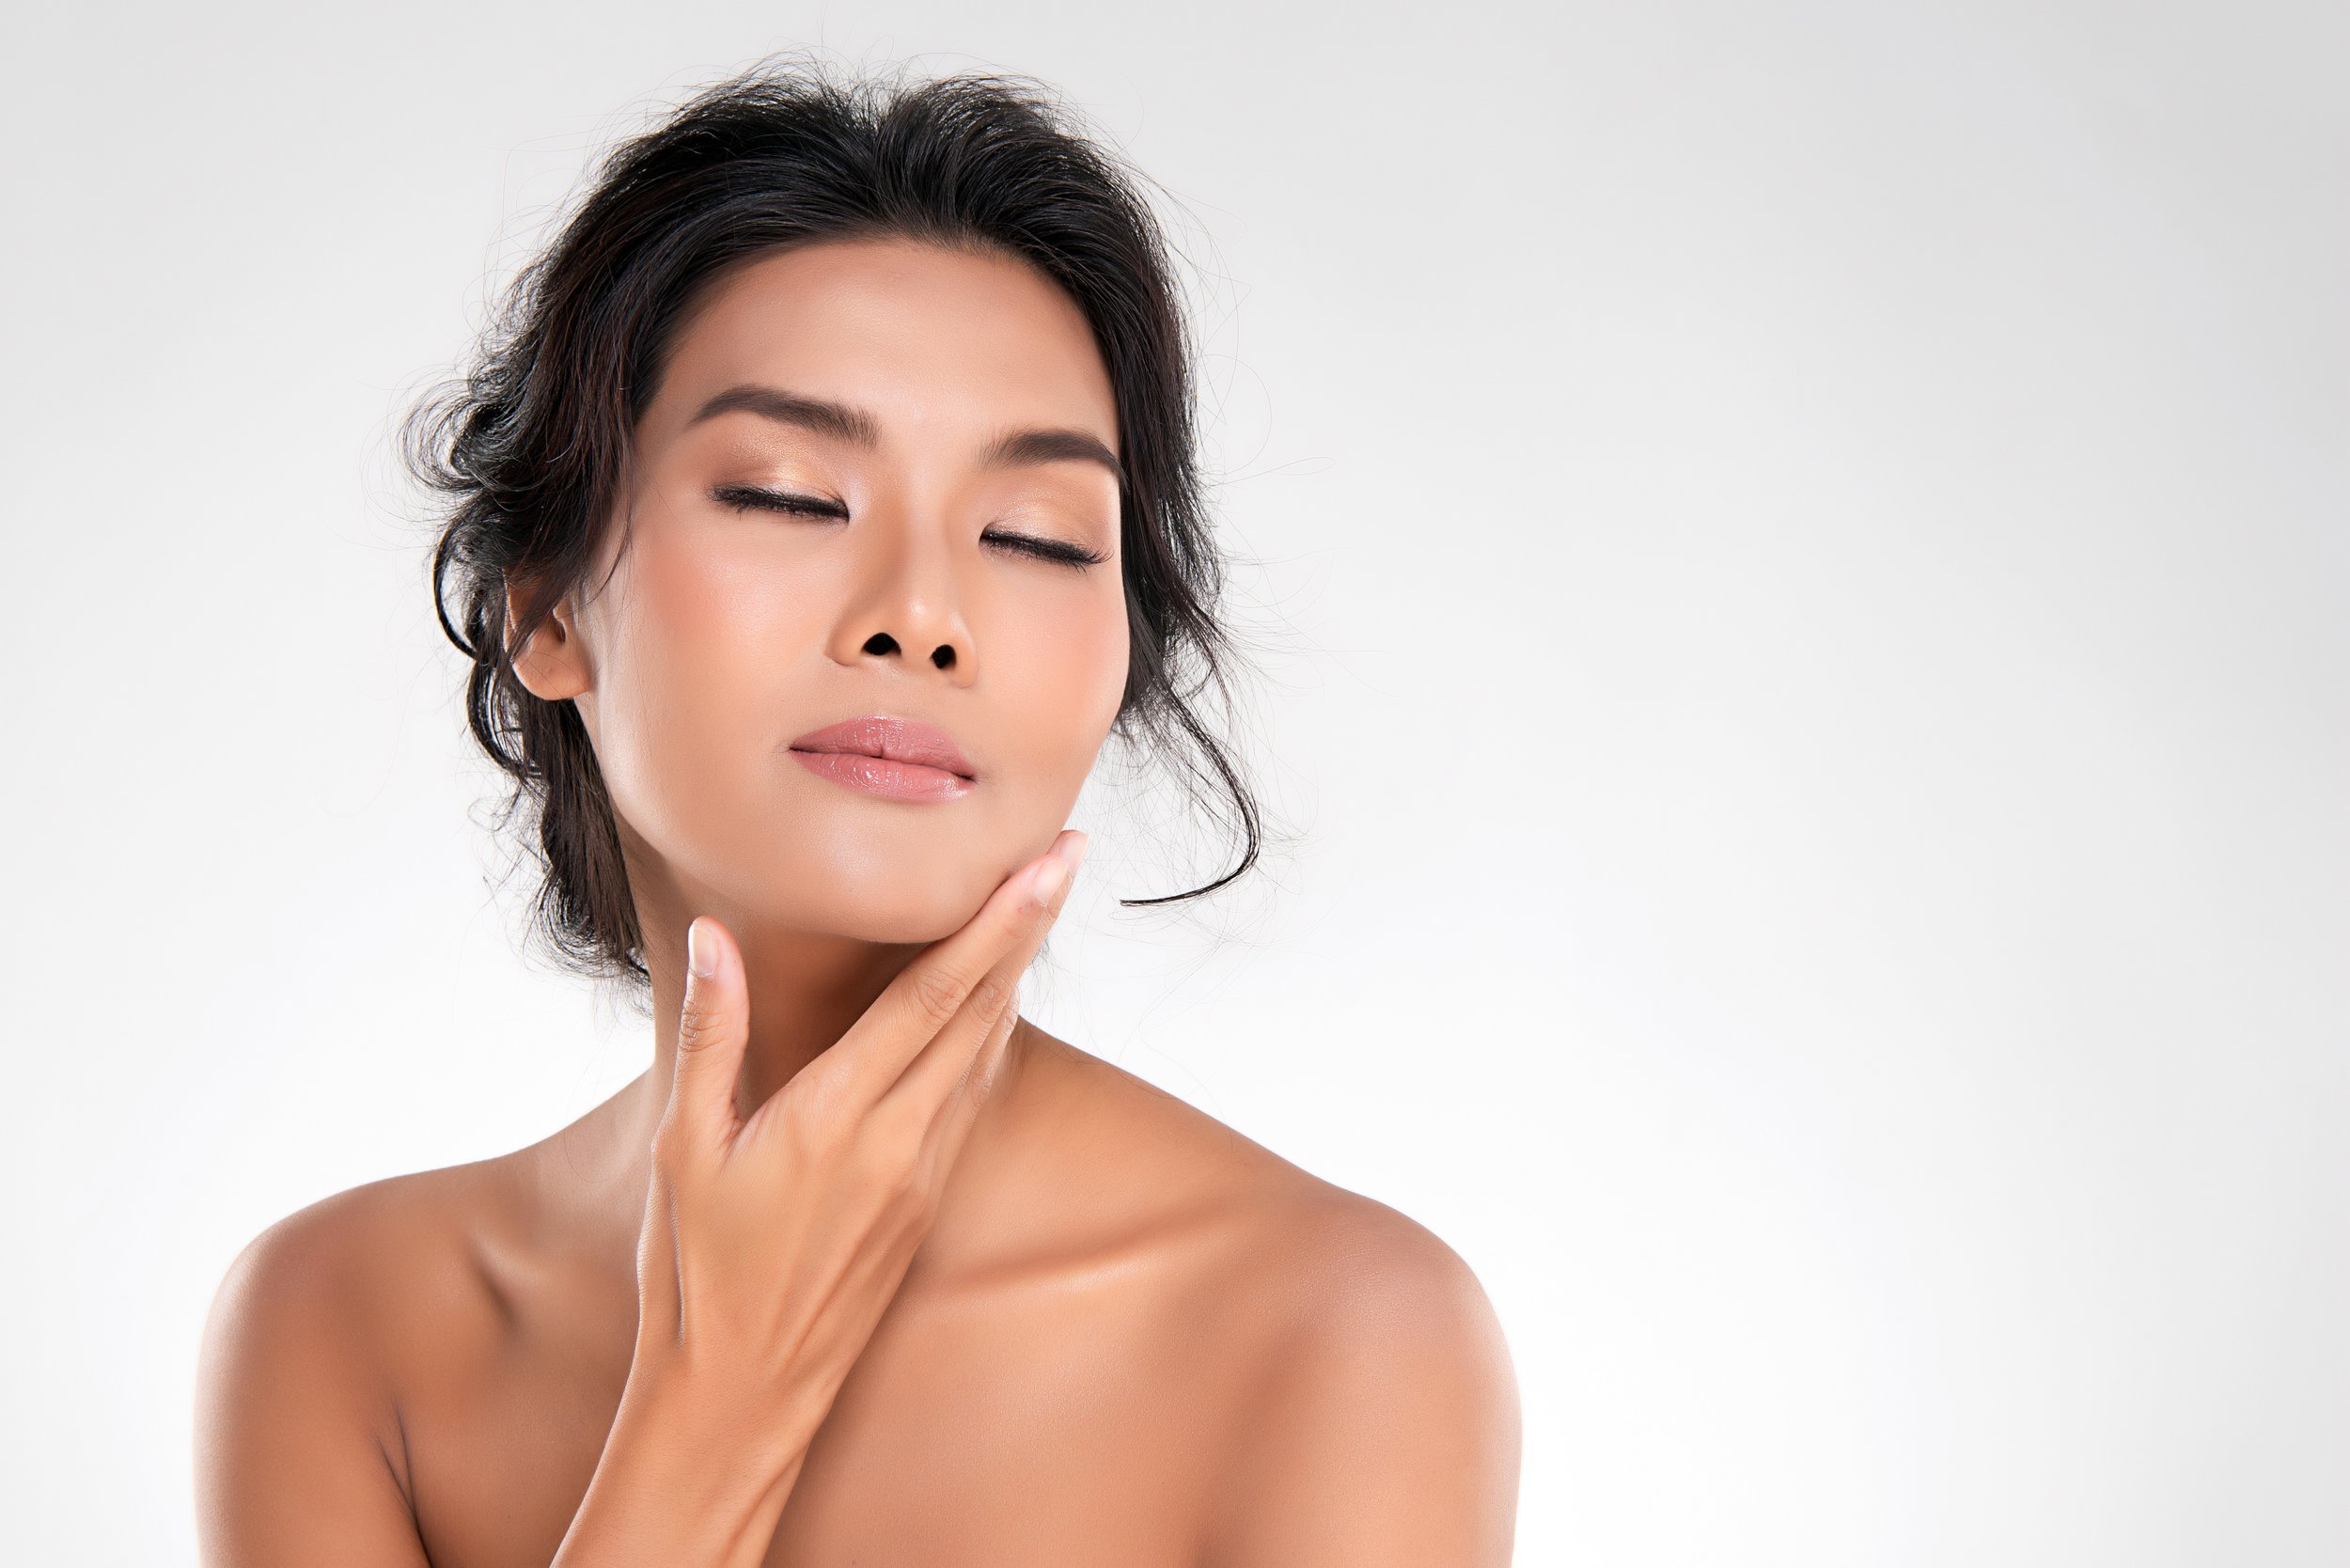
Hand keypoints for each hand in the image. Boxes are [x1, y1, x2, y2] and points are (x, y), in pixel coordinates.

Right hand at [626, 829, 1089, 1458]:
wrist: (741, 1396)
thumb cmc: (694, 1274)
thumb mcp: (683, 1148)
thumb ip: (713, 1034)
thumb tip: (715, 936)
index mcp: (837, 1115)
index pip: (935, 995)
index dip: (997, 922)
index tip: (1043, 864)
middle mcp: (898, 1139)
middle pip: (984, 1009)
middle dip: (1031, 926)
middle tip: (1068, 850)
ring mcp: (922, 1174)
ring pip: (987, 1052)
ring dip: (1016, 974)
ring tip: (1042, 903)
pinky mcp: (926, 1203)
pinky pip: (971, 1097)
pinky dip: (990, 1037)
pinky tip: (996, 1005)